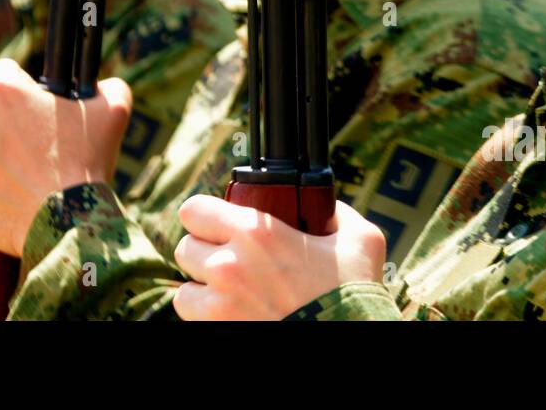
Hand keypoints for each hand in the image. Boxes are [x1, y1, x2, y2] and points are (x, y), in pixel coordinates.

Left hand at [0, 59, 131, 255]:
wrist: (68, 224)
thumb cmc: (88, 162)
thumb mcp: (113, 110)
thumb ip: (106, 86)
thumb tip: (102, 85)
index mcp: (0, 88)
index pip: (4, 73)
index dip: (25, 90)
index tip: (37, 108)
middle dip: (7, 123)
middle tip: (36, 147)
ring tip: (26, 175)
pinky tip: (12, 193)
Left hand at [172, 196, 386, 320]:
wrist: (349, 337)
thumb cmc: (352, 294)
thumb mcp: (360, 240)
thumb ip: (338, 214)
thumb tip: (326, 208)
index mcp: (255, 232)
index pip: (194, 210)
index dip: (205, 215)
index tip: (218, 223)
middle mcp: (228, 265)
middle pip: (185, 247)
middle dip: (204, 252)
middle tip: (228, 259)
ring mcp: (220, 304)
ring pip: (184, 288)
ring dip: (202, 287)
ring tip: (227, 290)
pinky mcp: (219, 331)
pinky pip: (192, 318)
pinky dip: (205, 315)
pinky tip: (230, 311)